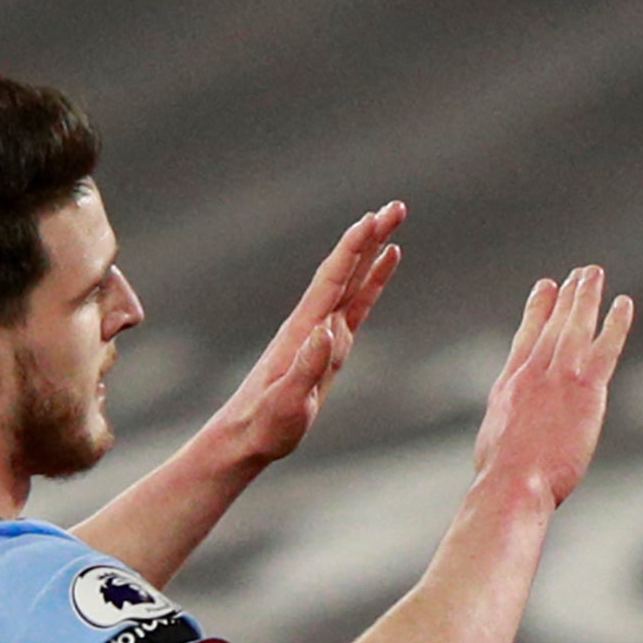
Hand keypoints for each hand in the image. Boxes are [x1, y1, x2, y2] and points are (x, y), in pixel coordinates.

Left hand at [214, 202, 407, 467]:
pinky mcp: (330, 347)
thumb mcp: (287, 402)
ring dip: (372, 251)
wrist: (247, 436)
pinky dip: (371, 281)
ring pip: (352, 281)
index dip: (354, 248)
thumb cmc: (265, 424)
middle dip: (370, 237)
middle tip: (396, 207)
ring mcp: (323, 332)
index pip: (333, 279)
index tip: (374, 220)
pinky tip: (385, 264)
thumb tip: (326, 331)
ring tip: (393, 224)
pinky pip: (356, 305)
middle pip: (346, 269)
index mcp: (304, 331)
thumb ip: (306, 368)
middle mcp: (314, 323)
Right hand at [472, 266, 632, 505]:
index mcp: (510, 385)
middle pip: (552, 324)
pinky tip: (623, 305)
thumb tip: (510, 440)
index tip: (545, 288)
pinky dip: (614, 323)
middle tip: (576, 274)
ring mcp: (559, 377)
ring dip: (585, 296)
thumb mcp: (495, 444)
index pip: (526, 337)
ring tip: (593, 274)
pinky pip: (604, 347)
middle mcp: (533, 372)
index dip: (538, 310)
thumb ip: (508, 429)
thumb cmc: (502, 478)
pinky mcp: (585, 390)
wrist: (513, 482)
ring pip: (575, 326)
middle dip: (565, 296)